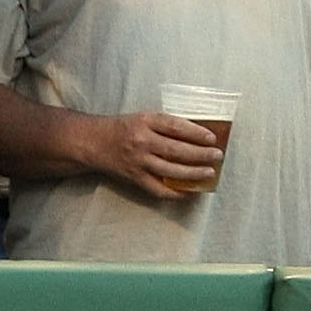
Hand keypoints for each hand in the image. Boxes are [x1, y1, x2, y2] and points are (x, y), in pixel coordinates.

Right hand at [96, 110, 224, 200]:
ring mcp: (138, 162)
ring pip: (170, 171)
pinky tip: (190, 191)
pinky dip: (175, 192)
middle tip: (217, 156)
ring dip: (193, 173)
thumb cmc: (123, 127)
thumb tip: (198, 134)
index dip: (196, 133)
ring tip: (209, 173)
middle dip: (200, 154)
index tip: (212, 138)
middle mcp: (142, 142)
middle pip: (176, 150)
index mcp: (145, 122)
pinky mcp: (134, 178)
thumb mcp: (144, 117)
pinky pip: (158, 189)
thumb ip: (166, 125)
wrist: (93, 142)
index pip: (175, 127)